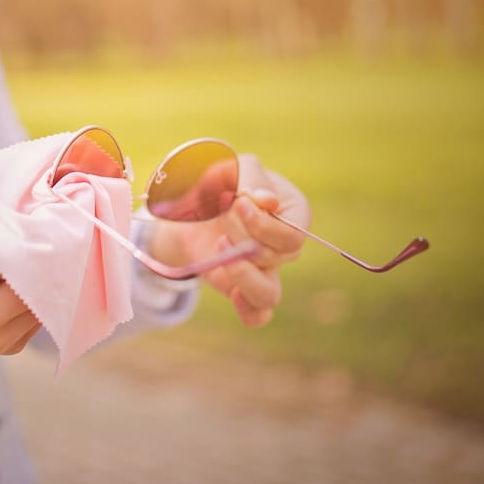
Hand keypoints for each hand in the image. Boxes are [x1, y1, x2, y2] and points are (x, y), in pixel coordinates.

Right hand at [0, 221, 41, 361]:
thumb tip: (37, 214)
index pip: (25, 248)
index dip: (40, 232)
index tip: (49, 219)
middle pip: (41, 278)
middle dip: (47, 258)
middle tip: (55, 238)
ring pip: (45, 301)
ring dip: (46, 281)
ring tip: (42, 261)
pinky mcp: (2, 349)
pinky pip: (36, 320)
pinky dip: (37, 301)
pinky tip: (27, 285)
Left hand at [149, 154, 308, 326]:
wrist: (189, 205)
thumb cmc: (218, 181)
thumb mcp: (231, 168)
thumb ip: (249, 179)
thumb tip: (268, 203)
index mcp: (294, 212)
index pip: (293, 235)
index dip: (263, 225)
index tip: (235, 204)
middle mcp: (285, 246)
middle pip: (277, 258)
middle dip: (243, 237)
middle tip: (219, 214)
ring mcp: (267, 270)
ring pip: (270, 294)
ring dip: (243, 275)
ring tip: (220, 248)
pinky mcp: (244, 288)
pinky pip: (258, 315)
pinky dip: (248, 311)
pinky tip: (233, 293)